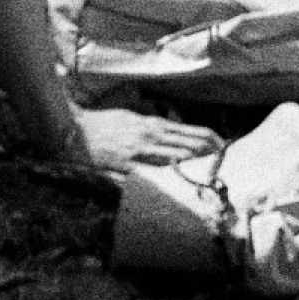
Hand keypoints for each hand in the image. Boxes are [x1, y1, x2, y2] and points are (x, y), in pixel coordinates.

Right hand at [64, 105, 223, 181]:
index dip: (208, 138)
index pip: (188, 131)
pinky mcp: (124, 168)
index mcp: (151, 126)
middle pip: (185, 145)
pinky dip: (164, 176)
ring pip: (172, 158)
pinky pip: (148, 174)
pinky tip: (177, 180)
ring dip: (192, 164)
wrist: (73, 133)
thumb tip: (171, 132)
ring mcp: (137, 154)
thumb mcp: (130, 119)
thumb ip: (151, 127)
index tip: (223, 145)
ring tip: (210, 169)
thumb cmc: (103, 126)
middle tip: (225, 159)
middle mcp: (148, 138)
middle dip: (207, 153)